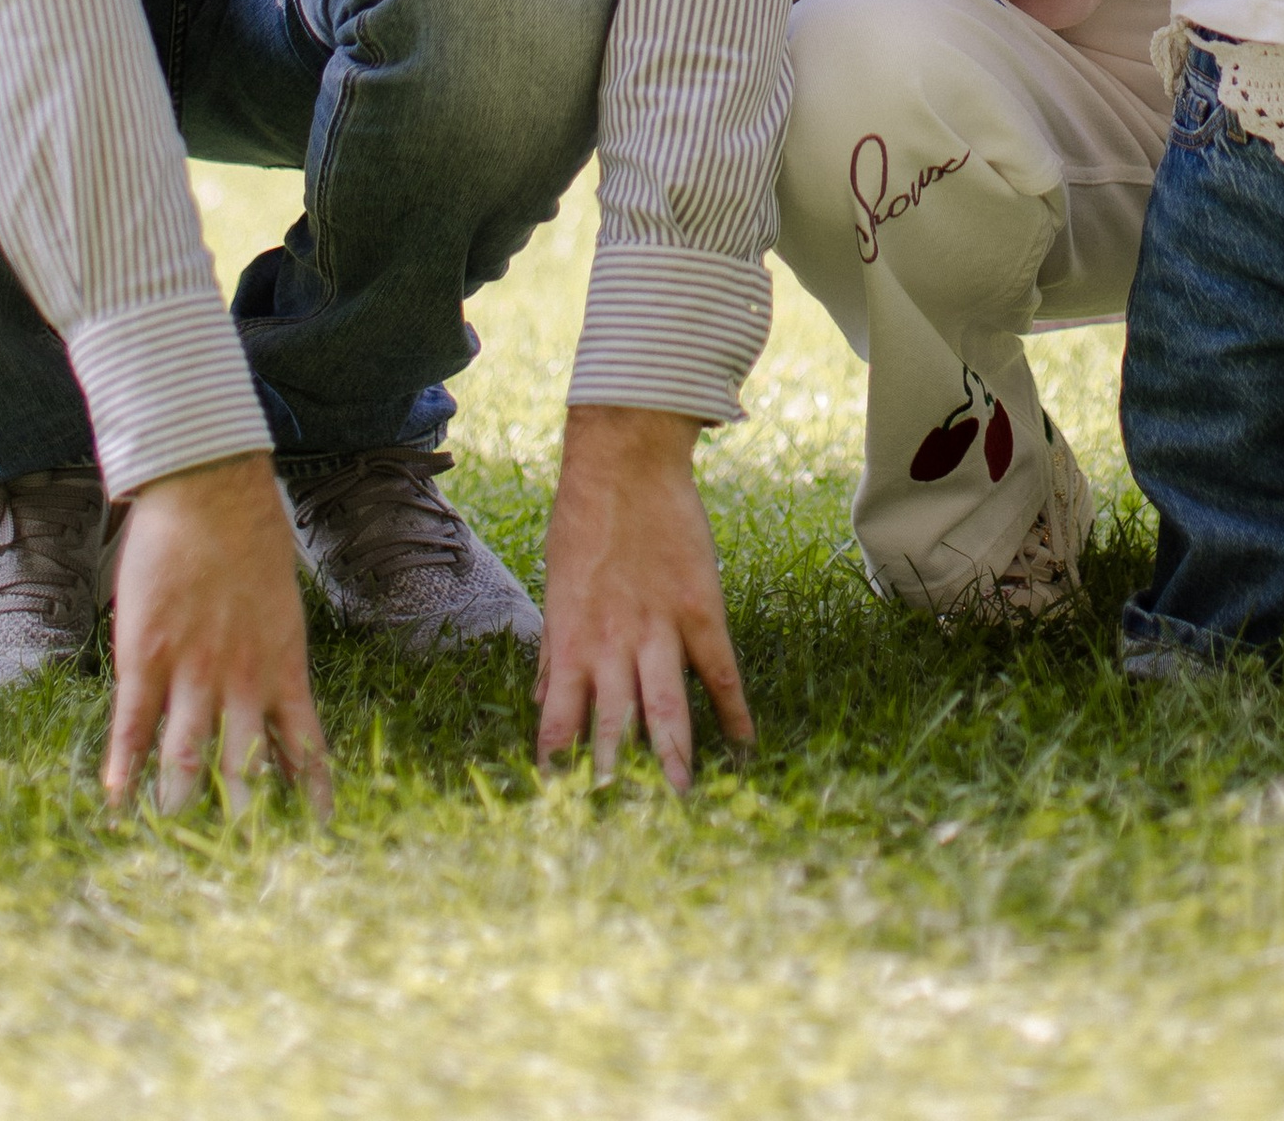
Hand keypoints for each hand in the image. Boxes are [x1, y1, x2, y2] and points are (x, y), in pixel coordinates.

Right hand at [102, 450, 330, 819]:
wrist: (210, 488)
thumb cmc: (250, 536)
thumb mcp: (279, 604)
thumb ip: (272, 654)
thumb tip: (275, 692)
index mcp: (283, 664)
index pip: (303, 743)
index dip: (309, 791)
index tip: (320, 832)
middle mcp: (243, 677)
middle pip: (246, 764)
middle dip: (244, 814)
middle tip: (243, 858)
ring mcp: (193, 668)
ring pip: (188, 754)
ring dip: (182, 799)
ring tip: (177, 836)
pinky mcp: (146, 654)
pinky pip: (135, 723)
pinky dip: (125, 767)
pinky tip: (118, 801)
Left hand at [536, 405, 751, 792]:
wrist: (626, 460)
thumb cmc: (582, 517)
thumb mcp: (555, 584)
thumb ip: (553, 649)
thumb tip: (539, 701)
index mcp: (571, 637)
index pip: (559, 715)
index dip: (558, 760)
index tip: (557, 803)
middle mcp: (612, 641)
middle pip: (615, 722)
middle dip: (618, 775)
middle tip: (623, 822)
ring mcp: (659, 625)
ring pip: (667, 705)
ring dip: (673, 755)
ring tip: (680, 801)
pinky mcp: (700, 607)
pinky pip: (718, 669)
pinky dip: (732, 708)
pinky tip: (744, 743)